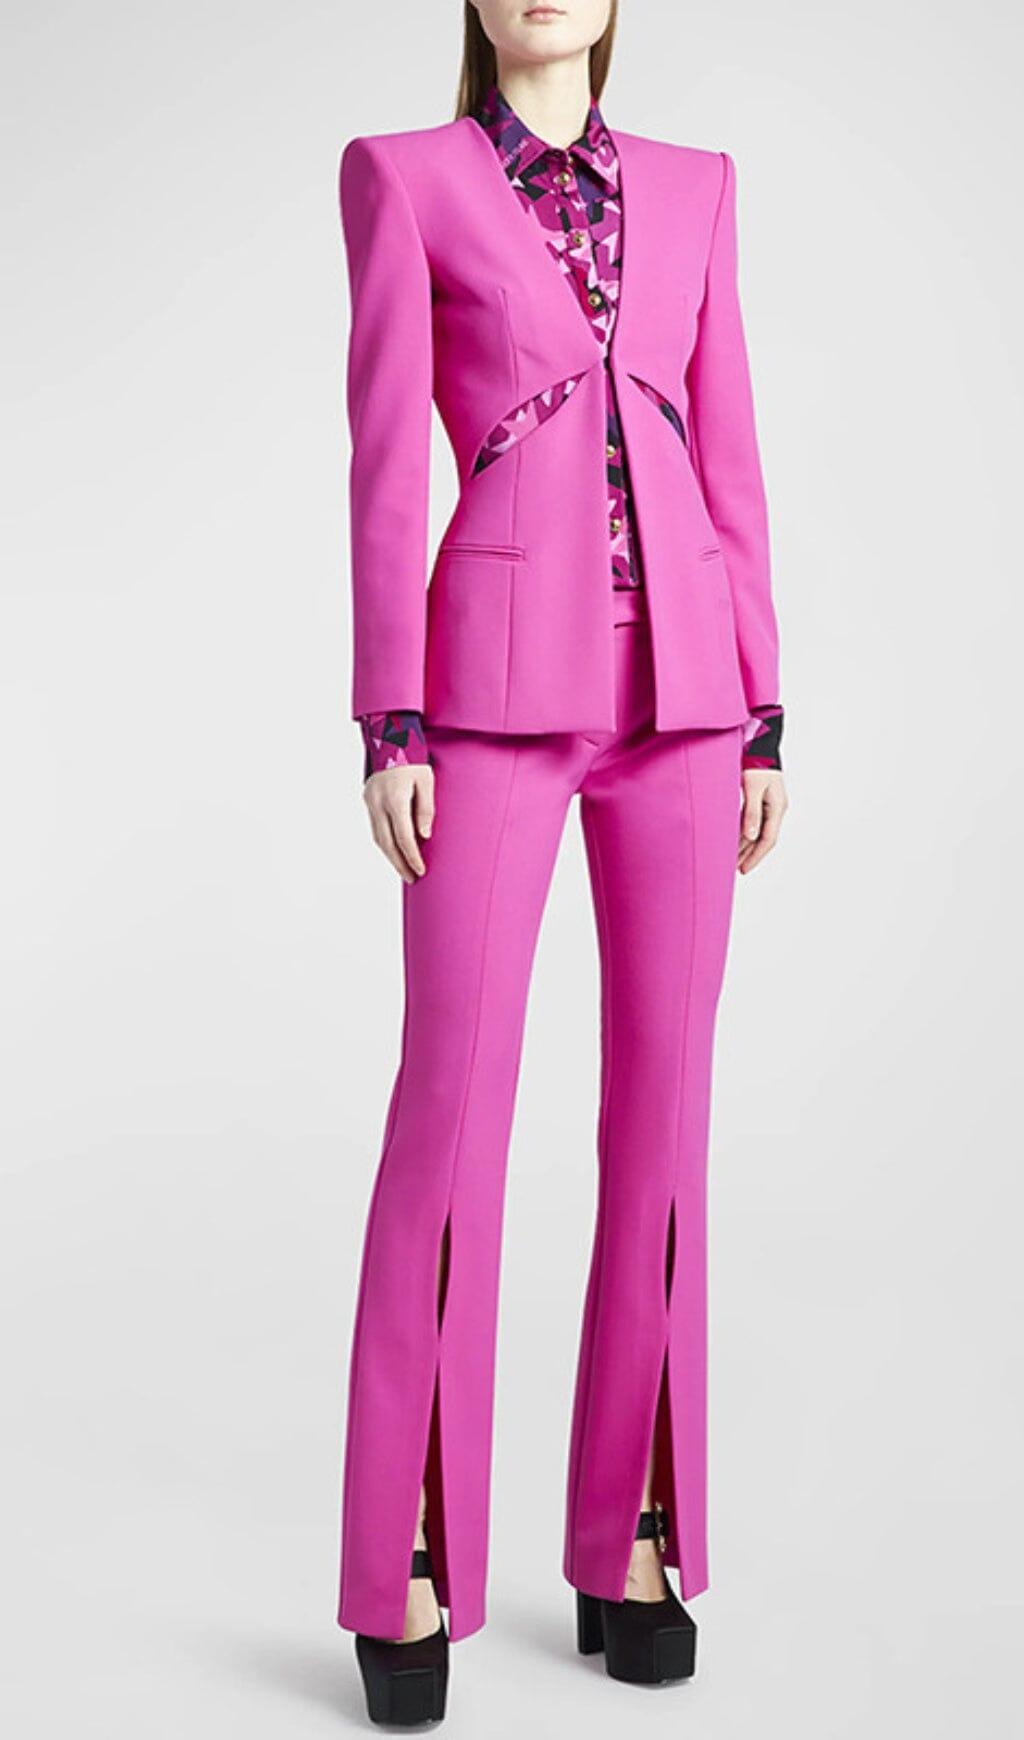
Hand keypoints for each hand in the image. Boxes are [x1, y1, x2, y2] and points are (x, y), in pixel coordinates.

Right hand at [363, 764, 434, 883]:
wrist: (390, 738)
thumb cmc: (414, 759)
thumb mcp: (427, 782)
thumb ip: (426, 809)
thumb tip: (424, 836)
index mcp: (395, 799)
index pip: (403, 837)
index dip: (412, 857)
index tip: (421, 870)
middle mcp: (378, 803)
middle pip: (386, 843)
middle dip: (399, 863)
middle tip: (411, 878)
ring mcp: (370, 802)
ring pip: (377, 837)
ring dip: (390, 855)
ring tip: (404, 869)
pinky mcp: (367, 800)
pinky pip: (375, 827)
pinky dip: (385, 842)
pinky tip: (395, 850)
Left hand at [738, 769, 787, 873]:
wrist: (759, 742)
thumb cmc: (756, 762)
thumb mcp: (753, 788)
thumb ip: (752, 813)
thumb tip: (750, 837)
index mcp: (777, 807)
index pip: (768, 839)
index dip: (756, 856)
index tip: (744, 868)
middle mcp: (776, 808)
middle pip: (763, 838)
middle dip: (750, 854)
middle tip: (736, 869)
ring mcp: (770, 803)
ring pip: (758, 830)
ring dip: (746, 845)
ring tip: (733, 858)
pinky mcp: (761, 798)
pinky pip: (754, 820)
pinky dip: (744, 831)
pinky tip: (734, 839)